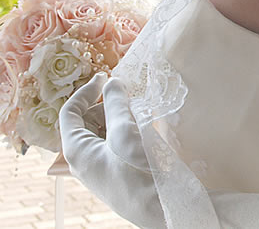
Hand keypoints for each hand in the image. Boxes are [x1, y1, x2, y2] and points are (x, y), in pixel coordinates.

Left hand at [58, 72, 166, 228]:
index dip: (86, 91)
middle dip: (106, 105)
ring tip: (138, 111)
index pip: (69, 113)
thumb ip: (116, 103)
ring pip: (104, 131)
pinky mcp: (118, 171)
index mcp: (77, 151)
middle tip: (128, 96)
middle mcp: (85, 160)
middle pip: (87, 120)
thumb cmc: (137, 171)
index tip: (105, 77)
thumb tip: (112, 82)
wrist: (162, 208)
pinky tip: (144, 127)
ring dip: (118, 116)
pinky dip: (127, 129)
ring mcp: (102, 167)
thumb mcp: (124, 131)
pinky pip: (116, 143)